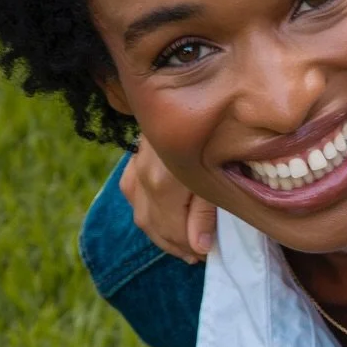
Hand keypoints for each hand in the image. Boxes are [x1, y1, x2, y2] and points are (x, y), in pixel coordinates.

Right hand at [120, 142, 216, 263]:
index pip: (171, 230)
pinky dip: (151, 215)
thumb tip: (198, 247)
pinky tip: (167, 221)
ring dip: (162, 234)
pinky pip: (135, 199)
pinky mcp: (131, 166)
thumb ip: (204, 213)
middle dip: (176, 244)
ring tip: (184, 244)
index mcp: (162, 183)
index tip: (208, 253)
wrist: (183, 92)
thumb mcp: (214, 176)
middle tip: (197, 255)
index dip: (189, 247)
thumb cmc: (211, 136)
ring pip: (141, 216)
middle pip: (154, 226)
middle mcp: (142, 178)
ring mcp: (133, 172)